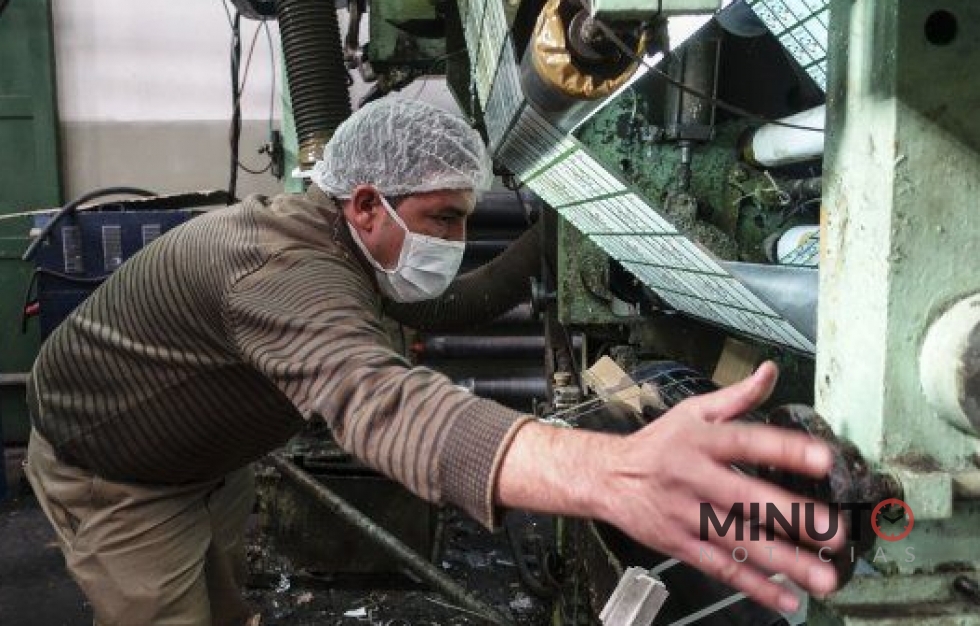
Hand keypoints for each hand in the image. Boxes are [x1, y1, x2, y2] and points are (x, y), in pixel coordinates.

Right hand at [592, 361, 842, 612]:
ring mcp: (686, 514)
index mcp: (701, 440)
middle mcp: (694, 477)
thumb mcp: (693, 412)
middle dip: (794, 518)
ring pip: (738, 540)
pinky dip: (754, 585)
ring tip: (821, 577)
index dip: (785, 450)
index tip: (823, 459)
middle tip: (834, 533)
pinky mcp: (679, 544)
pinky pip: (720, 567)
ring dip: (784, 561)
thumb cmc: (657, 444)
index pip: (747, 442)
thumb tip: (770, 373)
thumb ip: (737, 397)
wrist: (607, 477)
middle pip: (748, 499)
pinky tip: (785, 596)